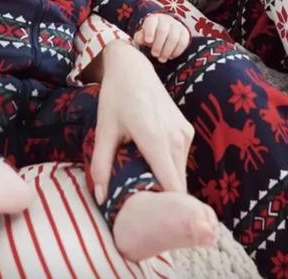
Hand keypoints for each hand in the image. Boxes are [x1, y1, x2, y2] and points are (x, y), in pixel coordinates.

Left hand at [90, 40, 193, 203]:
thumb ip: (102, 165)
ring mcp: (184, 133)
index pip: (172, 188)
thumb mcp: (104, 129)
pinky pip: (180, 159)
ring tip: (143, 188)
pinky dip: (169, 169)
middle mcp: (176, 138)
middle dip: (164, 200)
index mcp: (156, 140)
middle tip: (143, 208)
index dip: (165, 208)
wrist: (133, 67)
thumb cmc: (116, 97)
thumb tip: (101, 197)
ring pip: (180, 173)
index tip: (151, 220)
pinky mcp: (186, 129)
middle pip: (178, 184)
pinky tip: (150, 168)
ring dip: (166, 184)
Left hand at [134, 14, 189, 61]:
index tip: (148, 41)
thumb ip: (140, 37)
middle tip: (154, 54)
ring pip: (174, 37)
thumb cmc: (151, 35)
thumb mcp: (143, 35)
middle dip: (158, 45)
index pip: (151, 22)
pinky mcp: (185, 33)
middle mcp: (166, 20)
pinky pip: (183, 42)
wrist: (166, 31)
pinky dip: (176, 52)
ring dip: (167, 50)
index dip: (149, 31)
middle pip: (163, 31)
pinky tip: (170, 57)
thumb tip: (140, 39)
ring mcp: (176, 26)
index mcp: (153, 19)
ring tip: (161, 59)